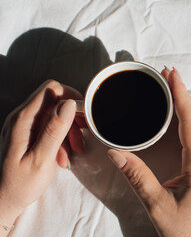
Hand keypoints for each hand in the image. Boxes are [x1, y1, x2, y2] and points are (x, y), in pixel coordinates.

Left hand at [0, 80, 84, 233]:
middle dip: (72, 118)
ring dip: (69, 131)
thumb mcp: (41, 159)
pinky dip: (62, 138)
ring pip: (56, 114)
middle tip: (81, 138)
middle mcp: (22, 118)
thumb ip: (54, 131)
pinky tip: (63, 155)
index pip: (51, 90)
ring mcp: (26, 125)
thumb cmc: (19, 185)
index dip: (71, 97)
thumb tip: (68, 105)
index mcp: (23, 120)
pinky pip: (51, 127)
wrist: (4, 199)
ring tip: (73, 151)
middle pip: (56, 101)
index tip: (83, 115)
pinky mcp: (30, 133)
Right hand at [108, 68, 190, 236]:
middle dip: (183, 94)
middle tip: (168, 76)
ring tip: (172, 90)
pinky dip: (189, 120)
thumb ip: (137, 176)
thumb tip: (115, 153)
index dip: (181, 94)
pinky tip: (179, 118)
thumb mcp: (157, 205)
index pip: (190, 119)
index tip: (172, 75)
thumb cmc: (187, 232)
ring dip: (187, 105)